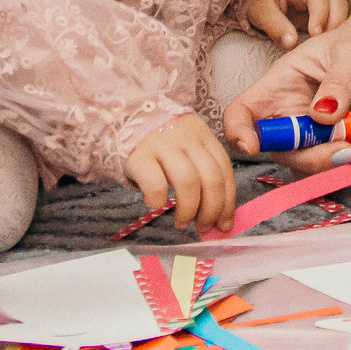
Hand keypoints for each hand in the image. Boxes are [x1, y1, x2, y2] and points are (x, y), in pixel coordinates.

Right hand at [123, 113, 238, 236]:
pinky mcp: (139, 156)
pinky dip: (159, 201)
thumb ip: (202, 173)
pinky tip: (156, 205)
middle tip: (204, 227)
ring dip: (189, 209)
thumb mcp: (186, 150)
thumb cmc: (160, 146)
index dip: (227, 201)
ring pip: (188, 182)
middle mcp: (187, 137)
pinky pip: (156, 184)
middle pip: (211, 178)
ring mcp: (163, 144)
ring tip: (182, 222)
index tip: (224, 224)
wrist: (123, 122)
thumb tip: (219, 217)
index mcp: (203, 135)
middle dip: (211, 209)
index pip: (224, 169)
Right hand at [220, 17, 350, 172]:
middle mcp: (291, 111)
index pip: (243, 111)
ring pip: (305, 165)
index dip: (237, 131)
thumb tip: (321, 116)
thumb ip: (337, 83)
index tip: (252, 147)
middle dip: (308, 158)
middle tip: (343, 150)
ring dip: (330, 167)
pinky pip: (333, 167)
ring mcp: (314, 131)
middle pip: (278, 149)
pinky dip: (349, 166)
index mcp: (281, 84)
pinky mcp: (337, 143)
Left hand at [236, 0, 349, 51]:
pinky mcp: (325, 15)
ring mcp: (323, 1)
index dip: (320, 13)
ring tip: (327, 47)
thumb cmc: (258, 1)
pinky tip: (330, 47)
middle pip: (337, 0)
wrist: (260, 3)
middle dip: (336, 22)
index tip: (315, 34)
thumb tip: (292, 43)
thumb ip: (275, 25)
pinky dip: (338, 33)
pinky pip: (338, 21)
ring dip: (339, 28)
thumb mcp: (259, 10)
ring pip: (342, 11)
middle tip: (324, 44)